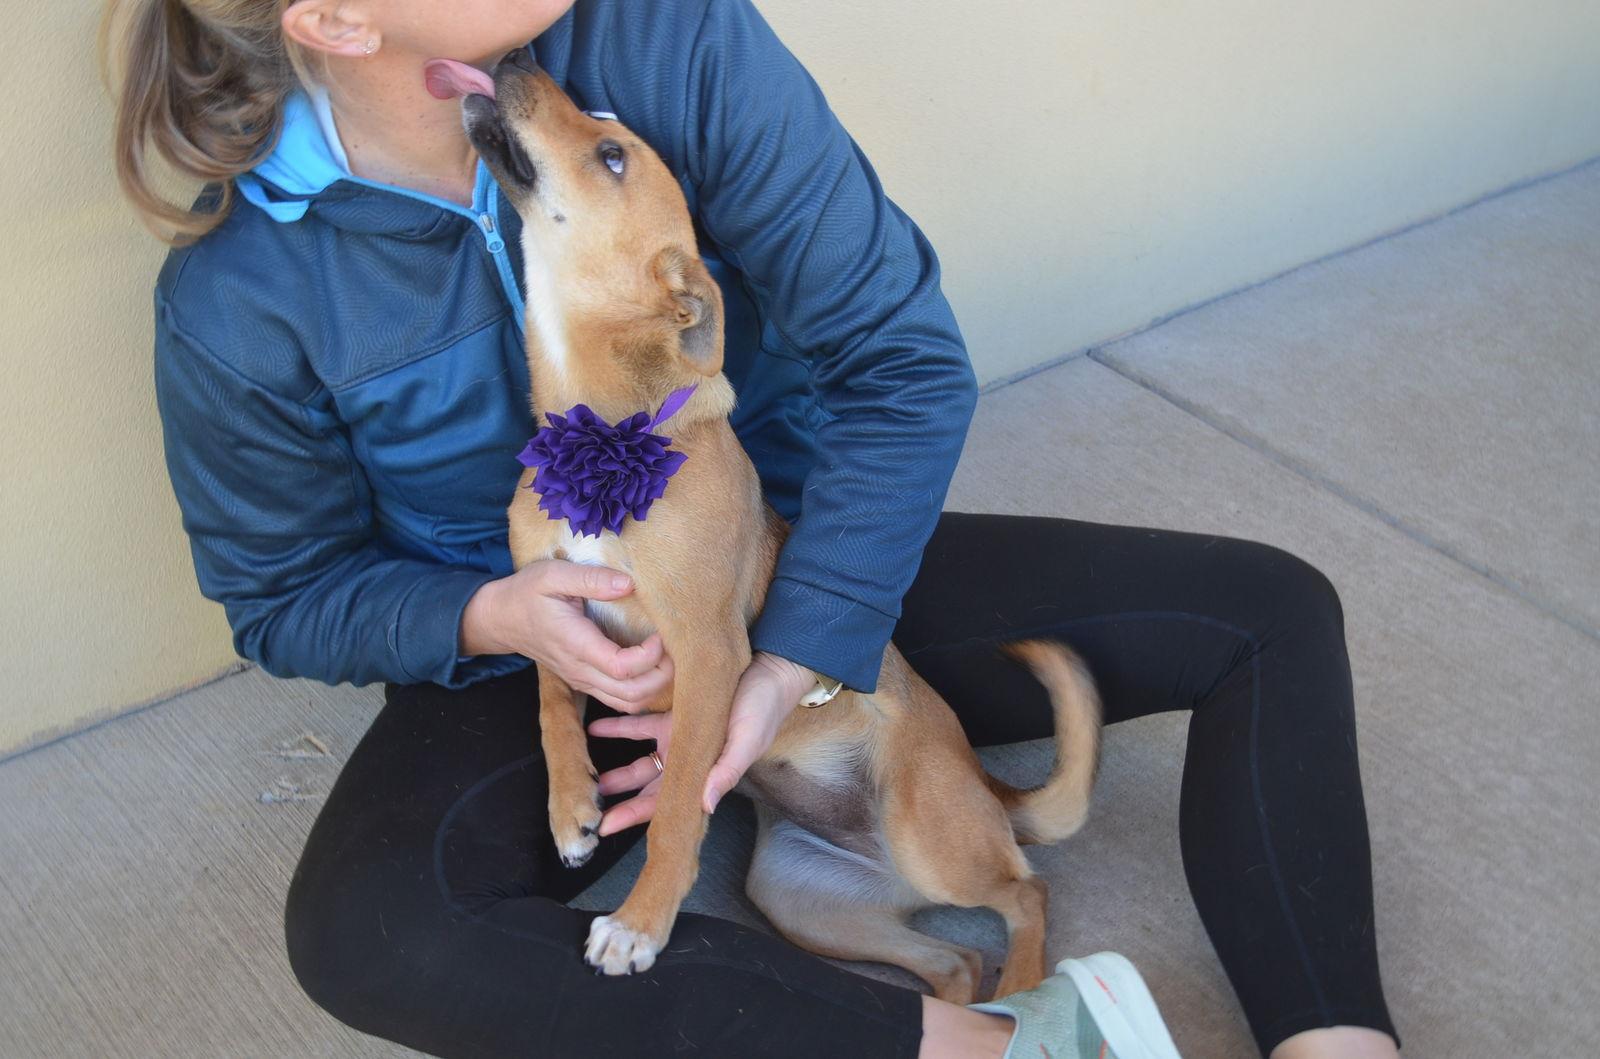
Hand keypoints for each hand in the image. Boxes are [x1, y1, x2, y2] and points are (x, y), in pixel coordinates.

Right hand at [460, 560, 673, 713]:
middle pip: (632, 695)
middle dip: (662, 675)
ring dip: (655, 686)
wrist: (501, 619)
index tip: (659, 633)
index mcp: (576, 644)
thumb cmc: (528, 593)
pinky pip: (620, 699)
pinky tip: (653, 666)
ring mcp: (583, 681)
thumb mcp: (553, 575)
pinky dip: (643, 690)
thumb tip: (628, 584)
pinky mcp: (585, 682)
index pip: (622, 668)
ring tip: (666, 657)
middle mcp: (581, 671)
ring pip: (628, 703)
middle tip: (673, 647)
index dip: (649, 656)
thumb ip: (591, 579)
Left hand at [586, 651, 814, 834]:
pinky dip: (620, 727)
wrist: (771, 670)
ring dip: (618, 768)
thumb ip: (726, 772)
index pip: (667, 804)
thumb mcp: (747, 740)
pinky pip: (643, 724)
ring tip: (590, 773)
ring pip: (643, 760)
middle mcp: (690, 761)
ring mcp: (681, 739)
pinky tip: (598, 726)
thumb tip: (706, 806)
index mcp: (706, 774)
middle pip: (649, 788)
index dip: (637, 816)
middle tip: (589, 807)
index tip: (606, 827)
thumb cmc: (763, 709)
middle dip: (621, 800)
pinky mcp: (678, 715)